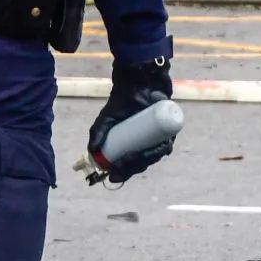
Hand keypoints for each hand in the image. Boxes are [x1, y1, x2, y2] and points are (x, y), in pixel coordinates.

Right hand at [88, 57, 175, 182]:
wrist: (138, 84)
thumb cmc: (121, 104)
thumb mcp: (106, 119)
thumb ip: (97, 132)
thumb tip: (93, 150)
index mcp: (127, 149)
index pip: (125, 167)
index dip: (121, 174)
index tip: (114, 175)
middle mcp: (142, 147)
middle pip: (139, 165)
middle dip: (132, 167)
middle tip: (126, 161)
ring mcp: (155, 140)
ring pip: (153, 158)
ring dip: (147, 160)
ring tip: (138, 155)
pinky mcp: (168, 130)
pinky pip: (166, 145)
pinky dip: (162, 149)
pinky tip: (158, 149)